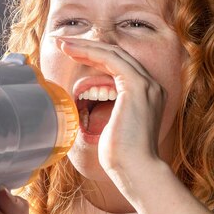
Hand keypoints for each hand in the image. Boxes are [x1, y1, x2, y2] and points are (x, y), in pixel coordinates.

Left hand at [57, 36, 165, 184]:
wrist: (136, 171)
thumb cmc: (121, 158)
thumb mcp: (110, 127)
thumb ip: (104, 111)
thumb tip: (83, 106)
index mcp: (147, 94)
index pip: (119, 65)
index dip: (94, 56)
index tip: (71, 53)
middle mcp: (151, 85)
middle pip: (116, 54)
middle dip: (87, 46)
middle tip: (62, 42)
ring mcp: (147, 85)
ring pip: (113, 53)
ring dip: (85, 46)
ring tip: (62, 43)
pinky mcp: (138, 87)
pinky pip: (112, 60)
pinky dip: (90, 53)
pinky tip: (72, 51)